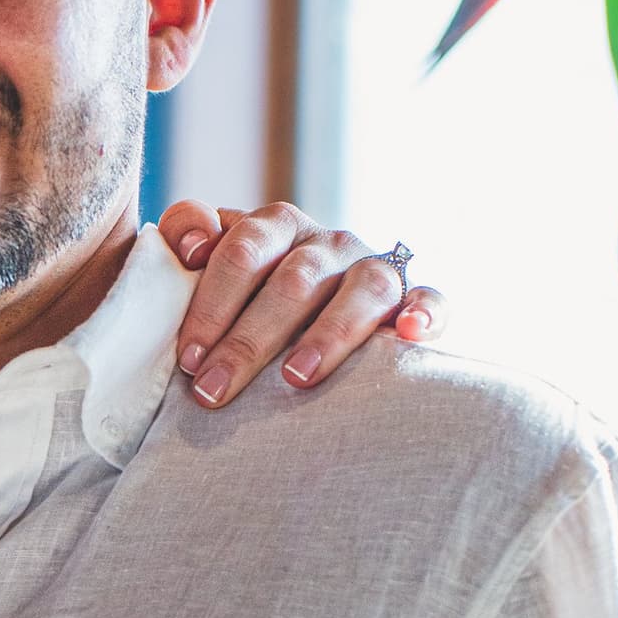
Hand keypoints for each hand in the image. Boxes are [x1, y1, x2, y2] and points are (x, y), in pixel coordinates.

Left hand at [159, 199, 442, 406]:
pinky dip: (423, 314)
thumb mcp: (213, 258)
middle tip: (214, 390)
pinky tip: (406, 335)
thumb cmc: (249, 294)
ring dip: (328, 334)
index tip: (188, 358)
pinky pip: (429, 300)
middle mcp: (329, 243)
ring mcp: (375, 269)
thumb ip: (188, 231)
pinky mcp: (414, 300)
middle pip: (294, 281)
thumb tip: (190, 245)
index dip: (212, 303)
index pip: (243, 250)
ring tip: (295, 378)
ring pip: (361, 290)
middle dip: (250, 339)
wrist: (317, 312)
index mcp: (277, 226)